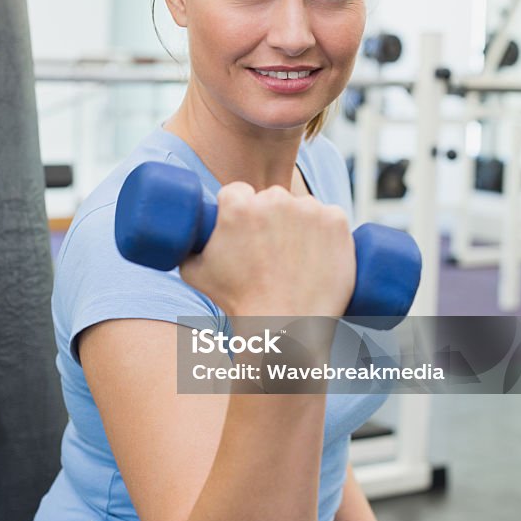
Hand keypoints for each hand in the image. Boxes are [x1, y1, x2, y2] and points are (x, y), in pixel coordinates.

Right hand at [179, 181, 356, 319]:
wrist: (284, 328)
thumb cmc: (238, 303)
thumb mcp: (193, 272)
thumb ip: (185, 245)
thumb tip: (183, 234)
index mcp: (238, 205)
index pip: (236, 193)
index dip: (238, 210)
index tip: (244, 230)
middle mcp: (274, 199)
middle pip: (270, 198)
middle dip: (269, 217)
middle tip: (270, 251)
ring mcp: (309, 209)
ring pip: (302, 207)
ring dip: (299, 224)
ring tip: (295, 260)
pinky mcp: (337, 222)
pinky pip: (331, 216)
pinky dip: (327, 232)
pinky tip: (319, 255)